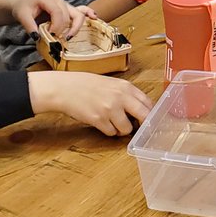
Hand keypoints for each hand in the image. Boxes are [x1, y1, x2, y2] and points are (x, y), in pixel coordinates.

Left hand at [11, 0, 93, 39]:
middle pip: (68, 15)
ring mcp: (65, 3)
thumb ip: (29, 26)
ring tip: (69, 37)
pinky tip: (94, 17)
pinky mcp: (67, 8)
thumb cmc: (23, 8)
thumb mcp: (22, 16)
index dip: (56, 26)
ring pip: (77, 14)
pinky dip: (88, 13)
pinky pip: (81, 10)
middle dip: (63, 29)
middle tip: (55, 38)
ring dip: (75, 27)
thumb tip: (37, 37)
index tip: (50, 35)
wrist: (24, 3)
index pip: (58, 12)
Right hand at [27, 71, 152, 136]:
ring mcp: (110, 109)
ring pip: (127, 129)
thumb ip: (127, 95)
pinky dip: (109, 131)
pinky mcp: (99, 120)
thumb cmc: (87, 85)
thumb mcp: (112, 84)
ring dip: (122, 130)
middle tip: (139, 128)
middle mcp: (121, 97)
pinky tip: (102, 123)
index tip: (149, 119)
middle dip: (144, 125)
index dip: (150, 113)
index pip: (148, 102)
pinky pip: (111, 133)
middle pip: (144, 116)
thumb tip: (142, 109)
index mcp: (126, 87)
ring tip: (114, 123)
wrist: (65, 88)